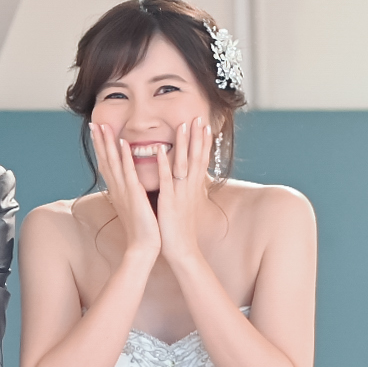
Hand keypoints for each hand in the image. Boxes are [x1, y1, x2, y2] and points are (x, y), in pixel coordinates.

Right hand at [92, 119, 159, 266]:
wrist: (143, 247)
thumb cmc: (143, 230)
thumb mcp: (135, 207)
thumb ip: (133, 194)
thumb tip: (133, 186)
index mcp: (118, 191)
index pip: (108, 165)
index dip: (102, 149)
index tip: (98, 133)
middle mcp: (117, 188)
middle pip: (105, 160)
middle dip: (99, 141)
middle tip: (93, 123)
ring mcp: (124, 190)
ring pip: (113, 162)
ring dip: (107, 143)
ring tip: (102, 126)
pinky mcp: (134, 194)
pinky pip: (128, 171)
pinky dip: (124, 157)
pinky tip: (122, 142)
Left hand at [158, 118, 218, 258]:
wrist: (182, 249)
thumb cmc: (180, 228)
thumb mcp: (185, 205)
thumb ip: (186, 190)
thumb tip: (187, 181)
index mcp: (193, 187)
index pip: (201, 159)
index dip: (204, 142)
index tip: (205, 125)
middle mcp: (190, 187)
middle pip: (197, 156)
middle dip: (198, 136)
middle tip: (200, 117)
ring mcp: (180, 193)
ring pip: (184, 163)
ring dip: (185, 143)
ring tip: (184, 124)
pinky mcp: (169, 200)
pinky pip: (167, 179)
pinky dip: (164, 164)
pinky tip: (162, 149)